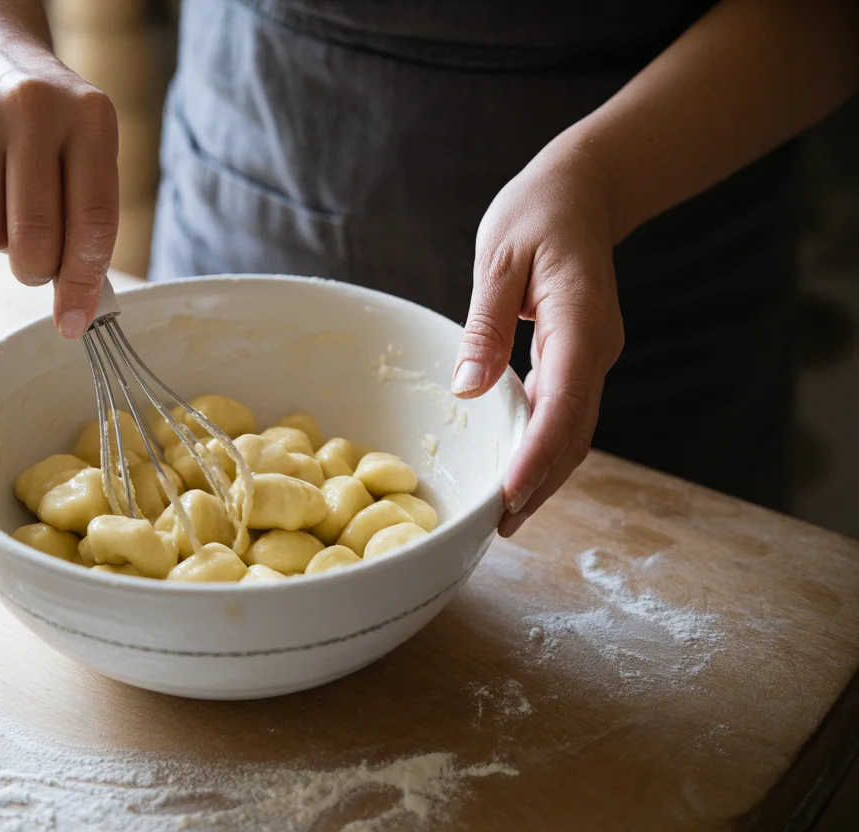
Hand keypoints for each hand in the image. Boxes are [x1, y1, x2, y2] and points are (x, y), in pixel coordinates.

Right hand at [0, 34, 118, 337]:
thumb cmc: (49, 125)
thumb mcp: (87, 154)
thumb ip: (88, 228)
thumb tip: (77, 311)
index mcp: (90, 117)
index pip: (92, 221)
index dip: (82, 282)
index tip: (75, 322)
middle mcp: (33, 107)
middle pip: (34, 238)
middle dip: (35, 270)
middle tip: (35, 262)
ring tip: (3, 200)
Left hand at [452, 142, 624, 536]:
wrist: (584, 190)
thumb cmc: (538, 212)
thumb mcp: (500, 257)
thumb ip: (485, 324)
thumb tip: (469, 388)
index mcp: (577, 320)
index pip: (563, 401)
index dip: (537, 454)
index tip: (511, 494)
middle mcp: (596, 347)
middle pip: (574, 431)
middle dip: (540, 482)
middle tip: (499, 525)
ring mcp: (594, 355)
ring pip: (575, 429)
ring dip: (544, 473)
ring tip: (505, 514)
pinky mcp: (581, 358)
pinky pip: (566, 412)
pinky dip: (544, 446)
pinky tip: (517, 469)